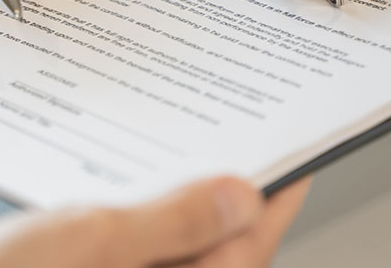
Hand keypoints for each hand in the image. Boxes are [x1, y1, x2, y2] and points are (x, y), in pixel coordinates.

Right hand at [0, 176, 310, 267]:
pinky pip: (142, 249)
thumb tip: (237, 196)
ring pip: (179, 245)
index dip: (278, 195)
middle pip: (218, 245)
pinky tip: (133, 184)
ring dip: (187, 200)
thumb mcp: (93, 241)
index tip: (296, 154)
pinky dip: (147, 215)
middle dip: (233, 193)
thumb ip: (170, 219)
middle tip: (248, 141)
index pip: (249, 242)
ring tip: (193, 152)